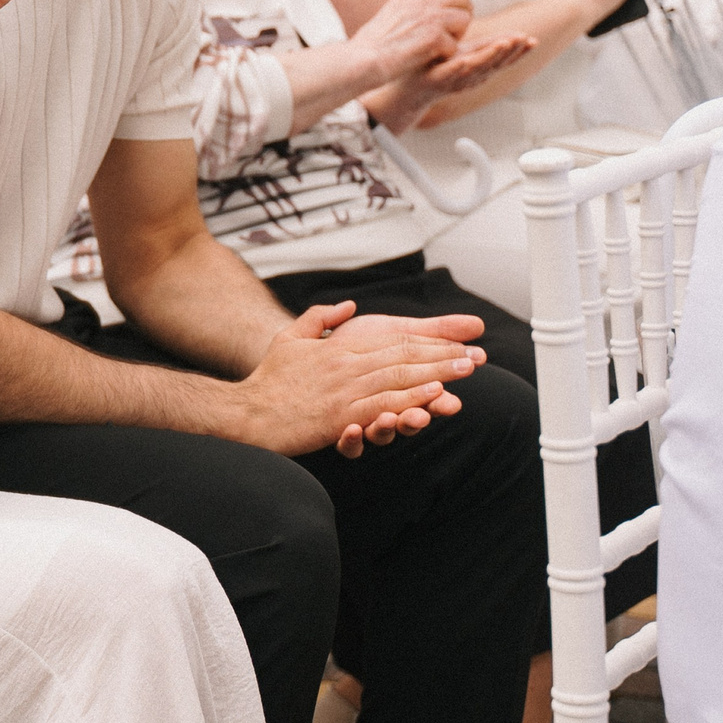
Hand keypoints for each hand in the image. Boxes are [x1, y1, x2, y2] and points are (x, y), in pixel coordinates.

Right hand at [225, 301, 484, 458]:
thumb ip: (318, 318)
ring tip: (465, 370)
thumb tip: (346, 306)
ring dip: (437, 374)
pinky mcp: (340, 415)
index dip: (428, 341)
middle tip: (475, 356)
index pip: (393, 340)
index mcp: (338, 347)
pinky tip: (433, 395)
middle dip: (443, 355)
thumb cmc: (268, 380)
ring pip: (400, 377)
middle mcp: (345, 365)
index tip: (455, 342)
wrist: (248, 413)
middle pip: (403, 356)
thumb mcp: (289, 339)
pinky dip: (411, 397)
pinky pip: (383, 404)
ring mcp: (344, 390)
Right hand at [348, 0, 472, 85]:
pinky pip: (455, 45)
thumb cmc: (371, 46)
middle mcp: (421, 1)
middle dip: (462, 13)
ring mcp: (429, 18)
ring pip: (464, 19)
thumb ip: (412, 8)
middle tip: (453, 32)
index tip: (446, 18)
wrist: (361, 61)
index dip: (451, 1)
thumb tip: (431, 8)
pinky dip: (444, 56)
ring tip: (439, 48)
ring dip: (456, 36)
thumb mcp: (390, 15)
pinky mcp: (434, 38)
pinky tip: (429, 59)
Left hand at [363, 30, 535, 132]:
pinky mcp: (436, 81)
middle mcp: (470, 75)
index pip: (503, 58)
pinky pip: (449, 74)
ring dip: (490, 56)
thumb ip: (484, 44)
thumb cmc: (438, 67)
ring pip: (476, 68)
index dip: (519, 51)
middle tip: (523, 39)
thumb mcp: (466, 52)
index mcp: (478, 67)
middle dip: (511, 51)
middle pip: (495, 63)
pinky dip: (459, 68)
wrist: (408, 86)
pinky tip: (466, 60)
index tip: (533, 41)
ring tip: (503, 44)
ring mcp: (454, 79)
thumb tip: (508, 33)